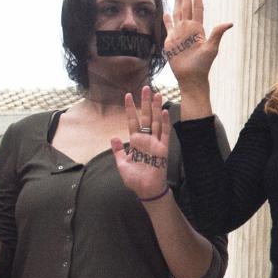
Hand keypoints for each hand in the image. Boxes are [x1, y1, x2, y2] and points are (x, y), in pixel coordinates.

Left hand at [110, 86, 174, 201]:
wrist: (145, 190)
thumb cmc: (134, 179)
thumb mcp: (121, 163)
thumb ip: (118, 150)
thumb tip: (113, 137)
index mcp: (135, 142)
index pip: (133, 121)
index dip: (130, 108)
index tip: (128, 95)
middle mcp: (146, 139)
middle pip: (146, 117)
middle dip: (145, 102)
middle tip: (146, 87)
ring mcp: (155, 143)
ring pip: (156, 121)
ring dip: (156, 108)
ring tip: (157, 94)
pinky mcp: (162, 149)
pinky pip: (164, 133)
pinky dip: (164, 122)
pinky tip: (163, 111)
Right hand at [164, 0, 232, 93]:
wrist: (191, 76)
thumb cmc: (203, 65)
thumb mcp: (211, 48)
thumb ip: (217, 34)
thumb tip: (229, 23)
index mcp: (198, 29)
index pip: (198, 8)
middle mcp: (188, 29)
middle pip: (187, 7)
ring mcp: (179, 34)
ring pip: (178, 14)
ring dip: (178, 2)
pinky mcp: (170, 41)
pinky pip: (168, 27)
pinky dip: (167, 19)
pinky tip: (167, 12)